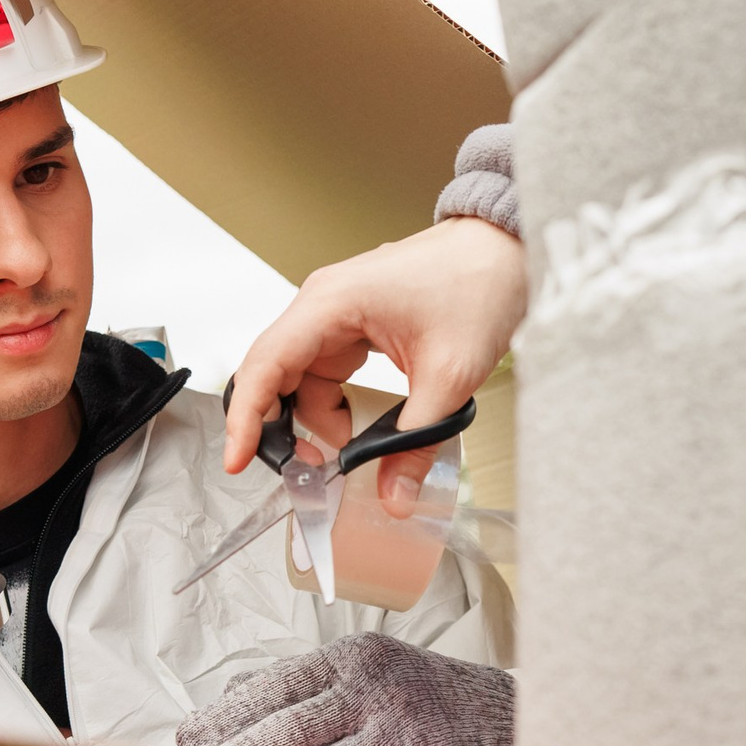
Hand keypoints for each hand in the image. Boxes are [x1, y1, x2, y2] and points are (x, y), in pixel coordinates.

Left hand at [176, 633, 515, 745]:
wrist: (510, 722)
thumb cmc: (423, 698)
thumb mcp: (369, 669)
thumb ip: (303, 682)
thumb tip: (230, 696)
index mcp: (355, 662)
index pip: (277, 687)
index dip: (226, 716)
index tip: (187, 741)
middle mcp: (377, 697)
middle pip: (287, 734)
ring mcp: (403, 743)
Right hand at [224, 217, 524, 509]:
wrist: (507, 249)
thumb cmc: (479, 283)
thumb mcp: (449, 377)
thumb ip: (416, 442)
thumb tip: (394, 496)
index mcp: (331, 302)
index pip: (265, 364)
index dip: (245, 417)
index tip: (237, 459)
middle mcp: (323, 303)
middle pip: (274, 374)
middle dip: (282, 426)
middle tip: (305, 470)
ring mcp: (337, 312)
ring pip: (301, 379)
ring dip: (318, 419)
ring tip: (349, 449)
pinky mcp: (355, 324)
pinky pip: (326, 372)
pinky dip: (335, 403)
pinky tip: (357, 425)